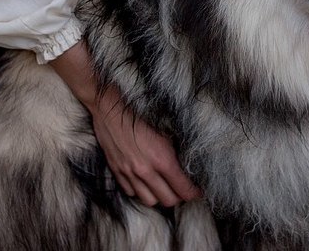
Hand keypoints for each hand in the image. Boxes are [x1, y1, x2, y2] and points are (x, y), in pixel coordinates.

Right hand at [90, 86, 201, 206]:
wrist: (110, 108)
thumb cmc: (140, 114)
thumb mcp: (165, 131)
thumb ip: (175, 152)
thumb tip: (187, 165)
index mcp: (162, 159)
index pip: (183, 189)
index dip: (193, 193)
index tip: (198, 191)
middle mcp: (146, 170)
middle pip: (167, 200)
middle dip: (178, 197)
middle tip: (182, 189)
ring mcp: (129, 173)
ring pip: (149, 200)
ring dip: (158, 197)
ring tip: (163, 188)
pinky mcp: (116, 171)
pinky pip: (130, 193)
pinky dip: (139, 191)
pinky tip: (144, 182)